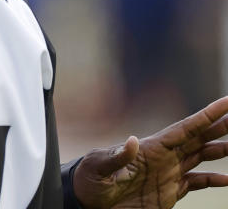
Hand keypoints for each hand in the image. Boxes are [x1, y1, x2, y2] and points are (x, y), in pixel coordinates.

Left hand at [72, 95, 227, 207]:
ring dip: (220, 149)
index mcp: (151, 147)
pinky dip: (213, 180)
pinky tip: (227, 179)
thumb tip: (132, 140)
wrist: (88, 200)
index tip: (226, 102)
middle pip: (199, 137)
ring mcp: (168, 172)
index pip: (185, 128)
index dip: (207, 115)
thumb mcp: (99, 165)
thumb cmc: (90, 178)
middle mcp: (164, 157)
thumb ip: (118, 156)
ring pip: (201, 156)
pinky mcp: (169, 190)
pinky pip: (196, 182)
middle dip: (220, 126)